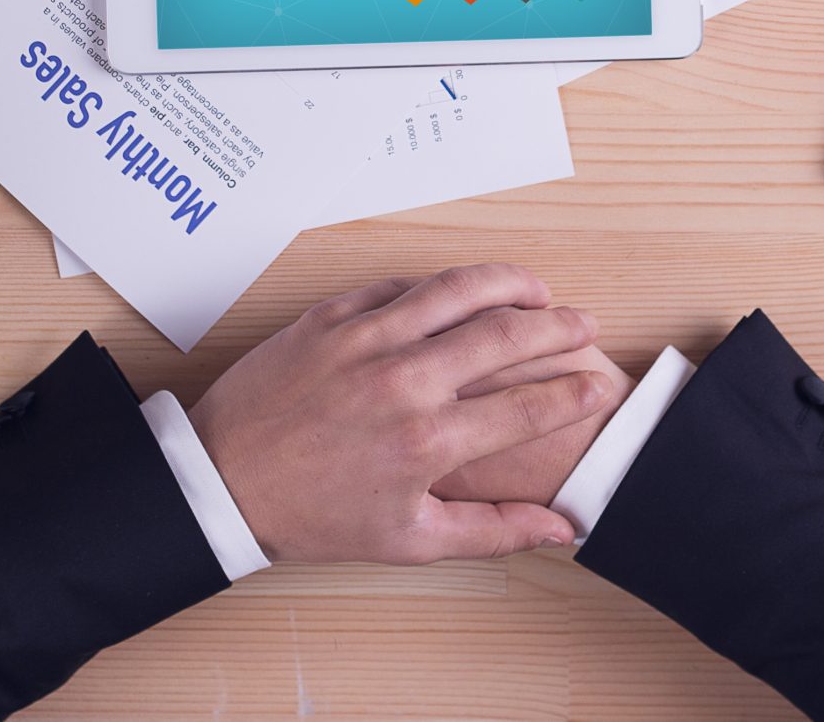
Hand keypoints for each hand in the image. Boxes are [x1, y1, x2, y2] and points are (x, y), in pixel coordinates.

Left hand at [189, 265, 614, 562]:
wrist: (223, 481)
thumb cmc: (314, 517)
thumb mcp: (408, 541)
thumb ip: (493, 531)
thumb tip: (561, 530)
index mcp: (426, 442)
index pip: (528, 407)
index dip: (576, 393)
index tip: (600, 386)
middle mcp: (402, 383)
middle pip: (505, 334)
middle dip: (558, 325)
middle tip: (583, 324)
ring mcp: (365, 341)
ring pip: (456, 290)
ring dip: (508, 282)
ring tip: (536, 288)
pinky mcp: (331, 317)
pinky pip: (400, 284)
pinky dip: (440, 283)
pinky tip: (460, 290)